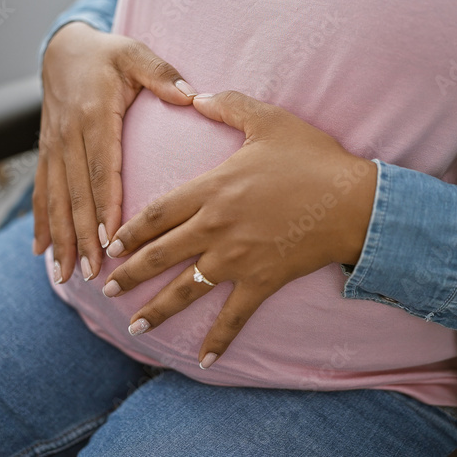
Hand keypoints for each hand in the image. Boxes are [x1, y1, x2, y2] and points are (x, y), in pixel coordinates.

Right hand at [33, 22, 197, 282]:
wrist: (63, 48)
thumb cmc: (108, 55)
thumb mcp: (136, 54)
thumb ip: (162, 74)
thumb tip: (191, 96)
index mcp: (94, 116)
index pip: (102, 169)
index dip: (105, 206)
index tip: (112, 239)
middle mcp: (68, 135)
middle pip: (77, 194)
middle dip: (82, 236)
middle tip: (93, 271)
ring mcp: (53, 146)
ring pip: (55, 199)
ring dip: (60, 238)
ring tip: (66, 273)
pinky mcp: (45, 152)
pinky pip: (41, 191)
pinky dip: (40, 222)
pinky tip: (40, 252)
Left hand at [100, 91, 376, 367]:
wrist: (353, 201)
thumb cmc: (312, 158)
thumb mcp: (268, 120)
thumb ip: (228, 105)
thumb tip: (196, 94)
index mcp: (211, 189)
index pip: (156, 213)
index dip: (129, 231)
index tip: (110, 245)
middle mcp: (215, 227)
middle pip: (160, 254)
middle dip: (129, 274)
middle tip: (104, 289)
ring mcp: (237, 258)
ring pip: (185, 289)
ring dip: (157, 310)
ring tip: (133, 327)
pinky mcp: (261, 281)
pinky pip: (233, 316)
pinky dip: (217, 340)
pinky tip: (202, 361)